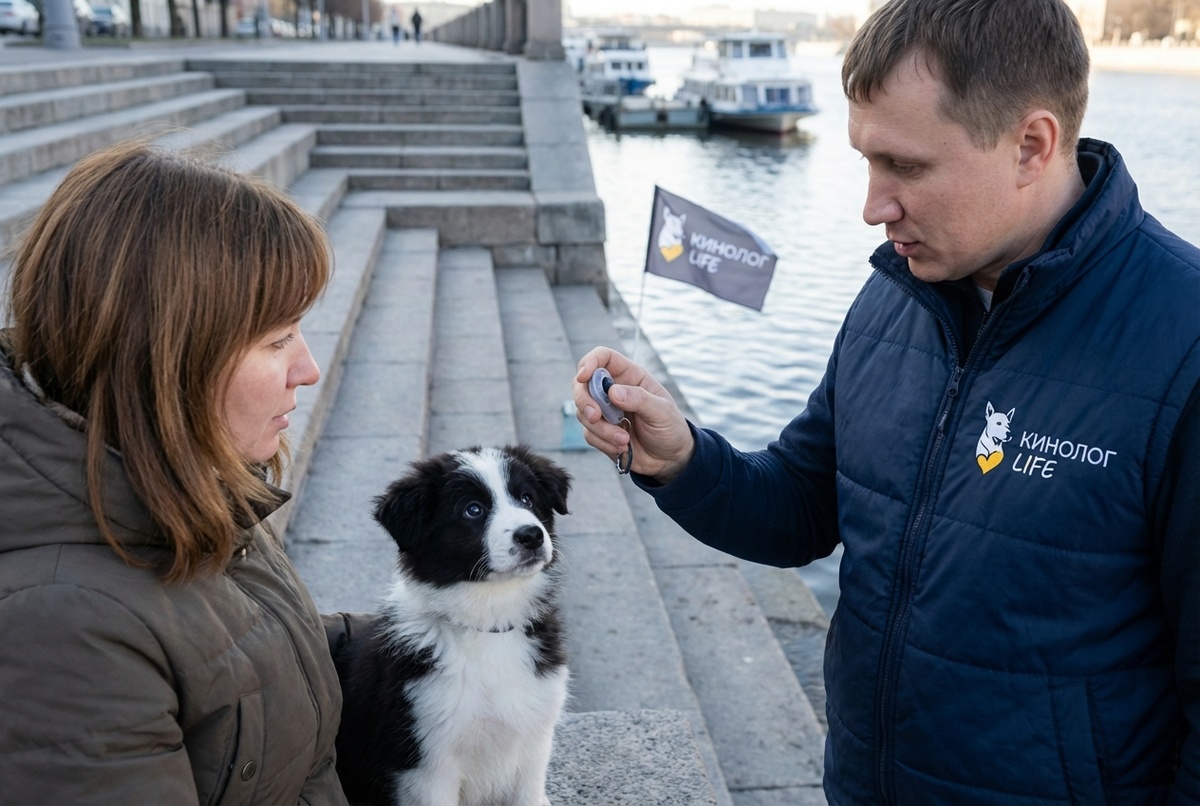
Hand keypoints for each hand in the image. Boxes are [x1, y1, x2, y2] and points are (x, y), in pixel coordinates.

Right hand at [572, 347, 694, 481]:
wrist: (669, 459)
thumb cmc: (670, 428)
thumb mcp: (662, 412)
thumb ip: (639, 399)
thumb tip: (612, 392)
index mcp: (630, 376)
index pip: (603, 357)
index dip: (590, 362)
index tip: (584, 376)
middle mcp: (613, 390)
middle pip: (583, 384)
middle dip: (584, 400)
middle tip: (595, 416)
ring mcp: (605, 411)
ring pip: (584, 412)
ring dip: (600, 428)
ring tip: (624, 440)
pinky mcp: (600, 431)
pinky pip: (589, 433)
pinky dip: (603, 442)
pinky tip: (622, 447)